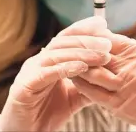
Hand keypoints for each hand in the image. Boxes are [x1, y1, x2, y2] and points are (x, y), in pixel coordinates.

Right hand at [0, 17, 112, 131]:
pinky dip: (65, 68)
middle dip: (86, 40)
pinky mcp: (25, 85)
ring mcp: (30, 71)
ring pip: (56, 55)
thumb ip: (88, 85)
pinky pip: (46, 73)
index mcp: (49, 59)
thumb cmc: (46, 112)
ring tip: (101, 56)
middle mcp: (38, 61)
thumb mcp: (73, 97)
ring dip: (81, 54)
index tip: (103, 24)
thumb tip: (110, 76)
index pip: (66, 37)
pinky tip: (82, 68)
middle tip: (107, 43)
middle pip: (63, 42)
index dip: (83, 29)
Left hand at [69, 21, 135, 130]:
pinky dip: (82, 84)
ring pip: (93, 73)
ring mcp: (124, 88)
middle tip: (70, 45)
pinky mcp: (118, 105)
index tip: (86, 34)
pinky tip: (75, 79)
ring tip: (69, 61)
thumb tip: (108, 39)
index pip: (110, 40)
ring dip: (79, 66)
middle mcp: (131, 69)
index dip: (95, 36)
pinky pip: (94, 93)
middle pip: (99, 54)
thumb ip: (130, 49)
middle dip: (83, 49)